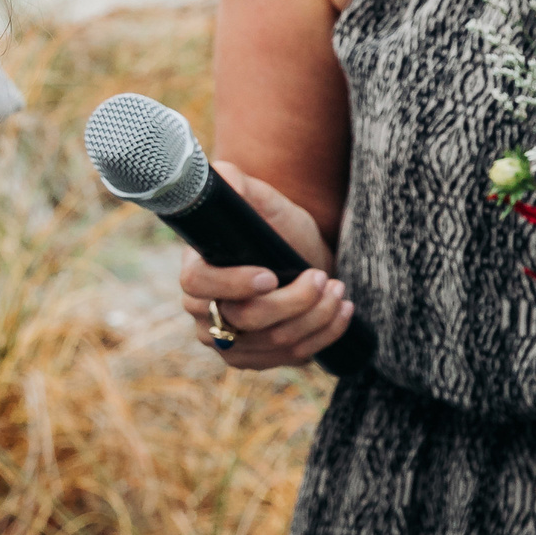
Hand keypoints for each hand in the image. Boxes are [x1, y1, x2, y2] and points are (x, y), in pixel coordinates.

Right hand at [177, 161, 354, 369]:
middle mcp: (202, 312)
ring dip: (315, 318)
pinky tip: (341, 313)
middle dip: (293, 301)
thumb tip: (223, 175)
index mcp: (194, 270)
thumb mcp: (261, 200)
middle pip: (243, 320)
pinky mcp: (256, 359)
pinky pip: (290, 357)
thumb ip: (238, 182)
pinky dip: (323, 336)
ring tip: (338, 291)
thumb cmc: (275, 226)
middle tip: (322, 278)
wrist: (298, 257)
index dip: (232, 285)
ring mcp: (227, 341)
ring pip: (273, 342)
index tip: (270, 276)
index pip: (198, 286)